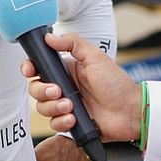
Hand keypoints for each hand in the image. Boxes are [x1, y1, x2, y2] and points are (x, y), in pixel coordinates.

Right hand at [22, 33, 140, 142]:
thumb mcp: (95, 57)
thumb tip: (49, 37)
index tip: (30, 70)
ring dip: (53, 107)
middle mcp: (63, 87)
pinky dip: (61, 122)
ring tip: (70, 106)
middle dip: (42, 90)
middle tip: (57, 91)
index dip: (29, 68)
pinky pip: (53, 124)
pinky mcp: (70, 123)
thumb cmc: (116, 83)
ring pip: (42, 107)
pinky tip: (73, 119)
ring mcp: (65, 106)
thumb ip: (72, 43)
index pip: (39, 67)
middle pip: (35, 88)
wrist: (130, 111)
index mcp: (66, 70)